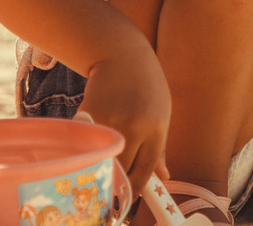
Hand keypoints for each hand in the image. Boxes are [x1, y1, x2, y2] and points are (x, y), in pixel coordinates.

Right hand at [79, 43, 171, 193]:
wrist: (121, 54)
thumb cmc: (146, 84)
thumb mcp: (163, 113)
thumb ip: (160, 148)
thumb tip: (164, 177)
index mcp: (157, 127)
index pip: (145, 170)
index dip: (135, 189)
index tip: (129, 197)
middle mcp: (134, 126)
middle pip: (122, 170)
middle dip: (118, 182)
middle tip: (114, 185)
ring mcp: (110, 120)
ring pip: (103, 159)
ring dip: (103, 165)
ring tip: (105, 161)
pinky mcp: (88, 115)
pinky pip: (89, 143)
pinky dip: (90, 148)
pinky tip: (94, 142)